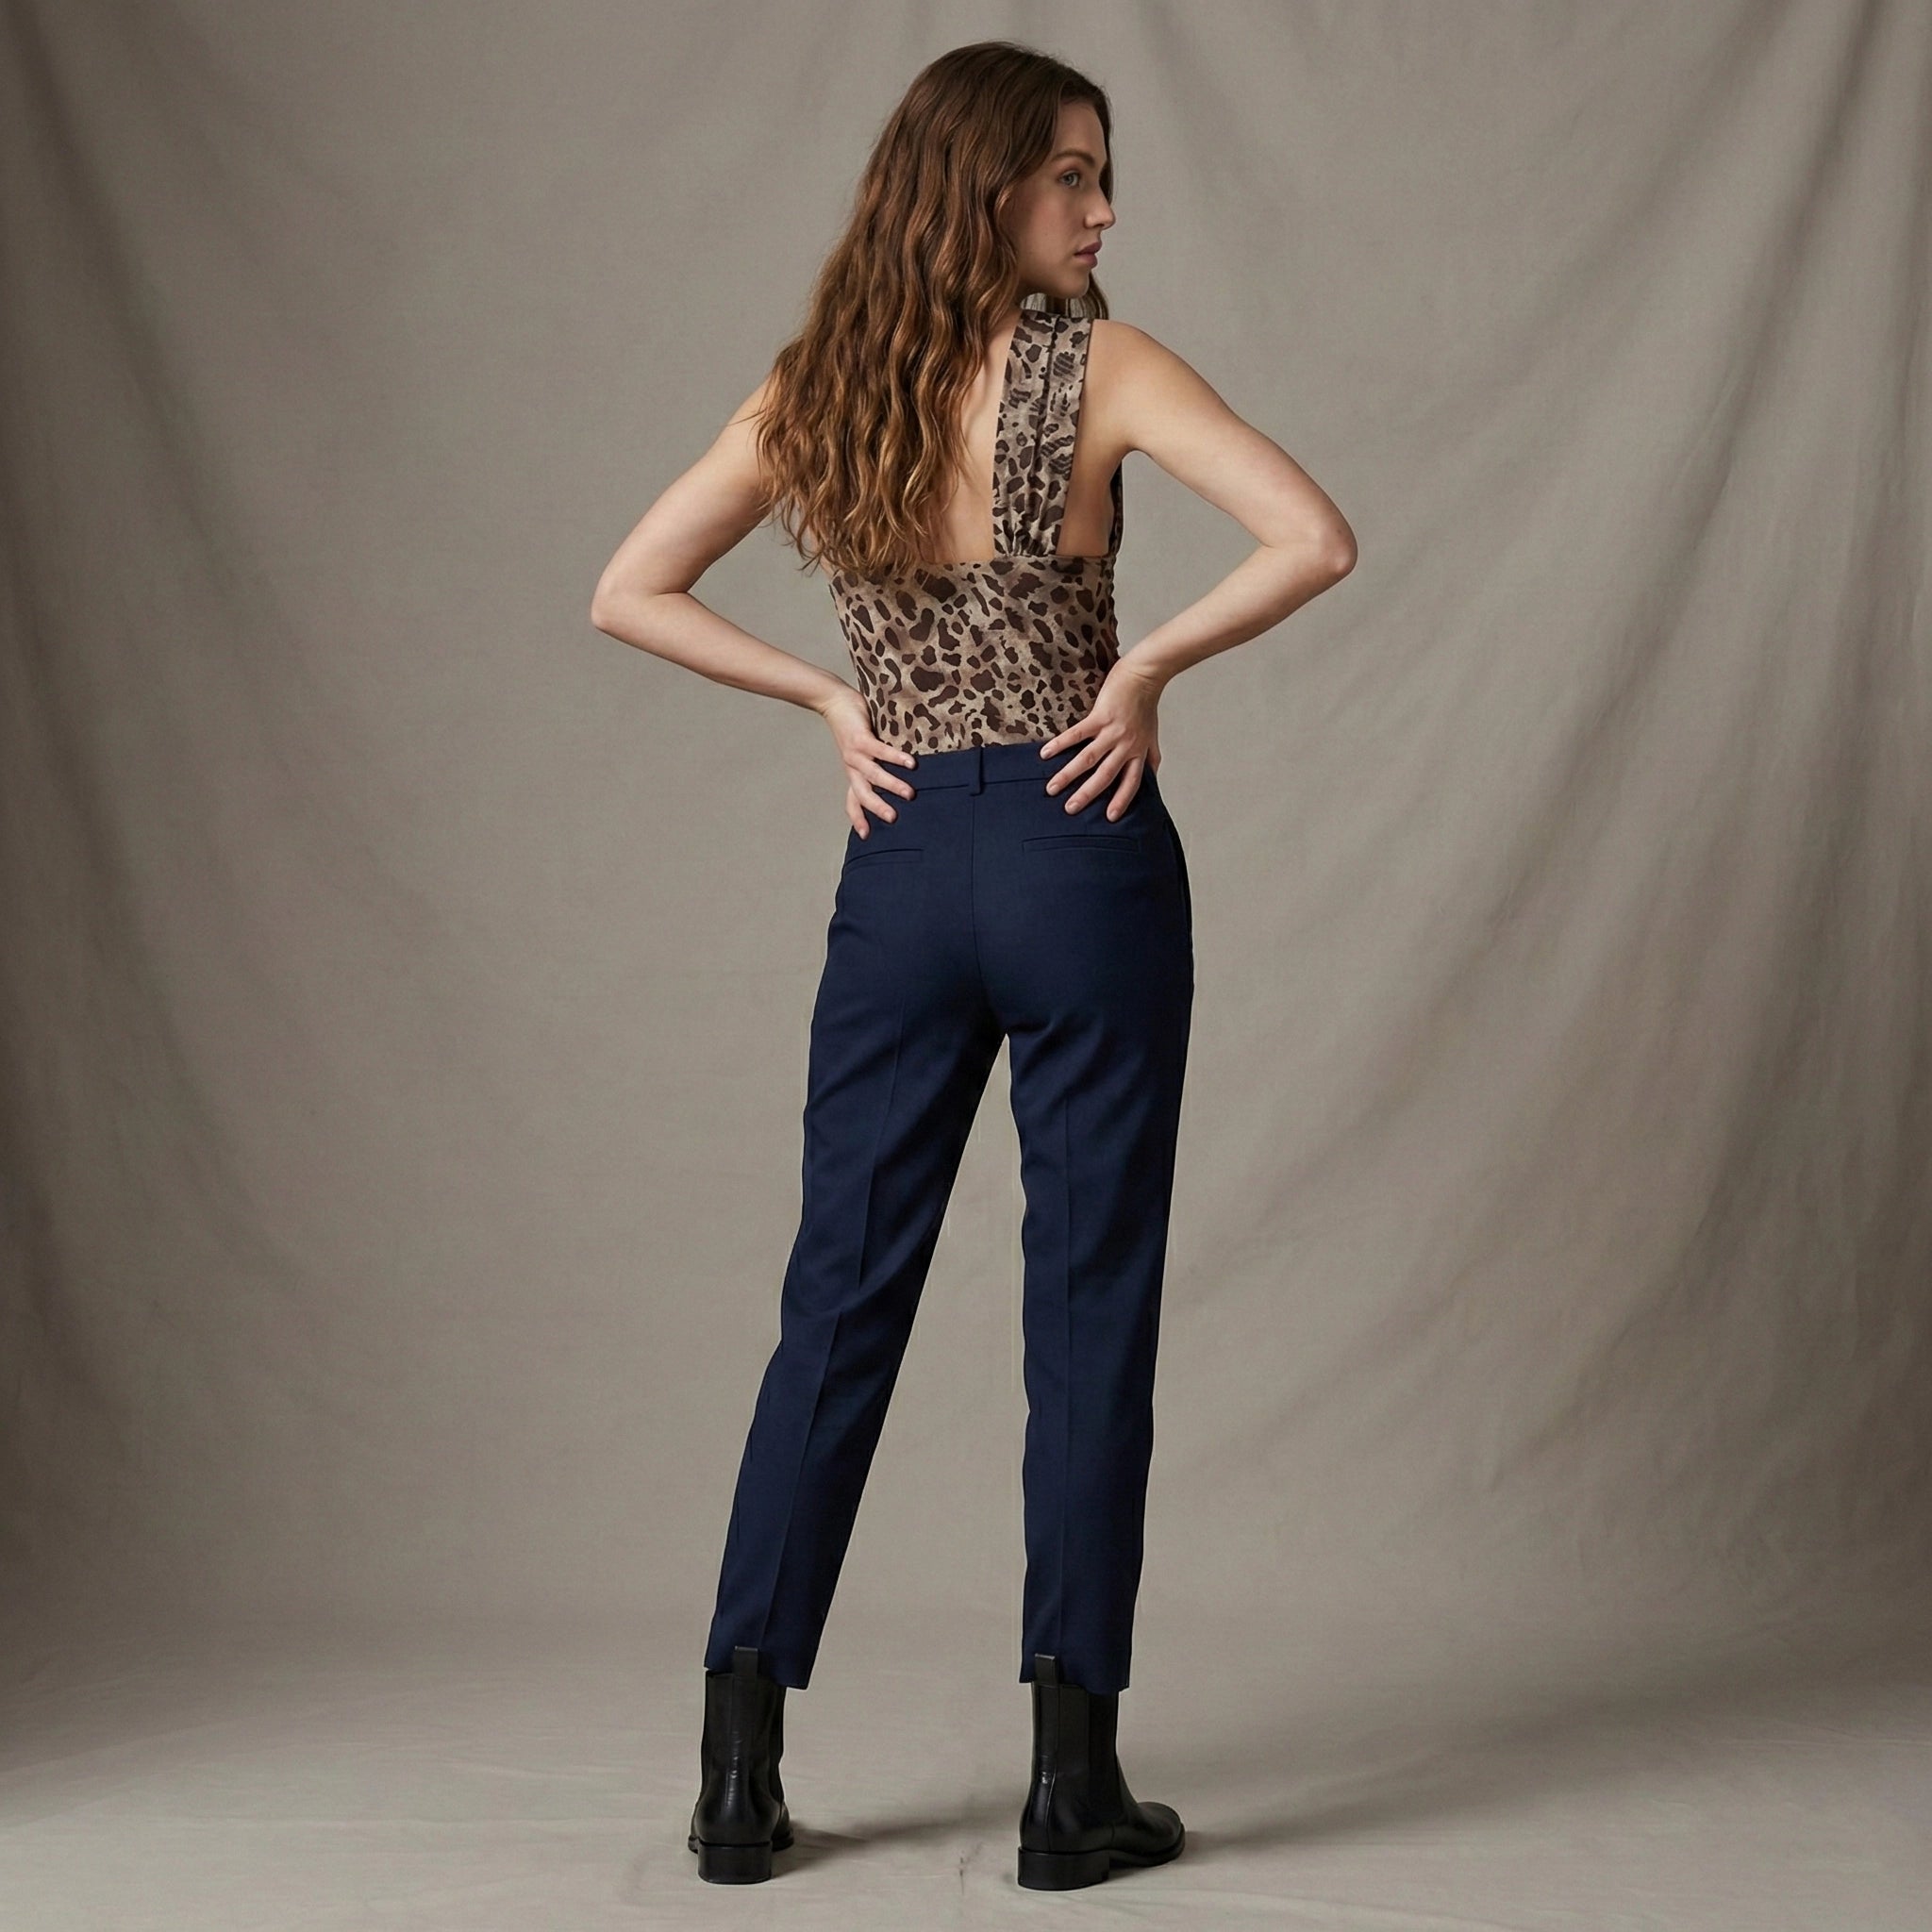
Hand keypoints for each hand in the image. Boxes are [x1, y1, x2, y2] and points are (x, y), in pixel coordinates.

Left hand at [818, 685, 917, 834]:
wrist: (834, 702)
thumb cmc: (854, 727)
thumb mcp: (863, 752)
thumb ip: (877, 765)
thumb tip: (903, 776)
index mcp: (853, 774)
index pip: (853, 802)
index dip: (859, 819)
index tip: (866, 837)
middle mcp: (853, 768)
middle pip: (863, 794)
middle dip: (878, 808)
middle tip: (894, 819)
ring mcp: (855, 754)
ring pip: (873, 775)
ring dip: (892, 785)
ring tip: (909, 794)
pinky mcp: (860, 739)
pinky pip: (880, 751)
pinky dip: (895, 758)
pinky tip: (911, 763)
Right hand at [1038, 654, 1166, 817]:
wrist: (1144, 675)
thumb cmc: (1147, 704)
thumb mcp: (1153, 735)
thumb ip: (1151, 757)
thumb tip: (1152, 775)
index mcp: (1138, 751)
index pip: (1131, 782)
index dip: (1122, 800)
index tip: (1110, 817)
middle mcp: (1126, 745)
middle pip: (1106, 775)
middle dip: (1087, 794)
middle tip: (1070, 810)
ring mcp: (1112, 731)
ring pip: (1088, 759)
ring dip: (1069, 775)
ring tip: (1052, 788)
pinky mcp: (1099, 716)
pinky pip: (1077, 734)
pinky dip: (1061, 744)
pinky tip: (1046, 754)